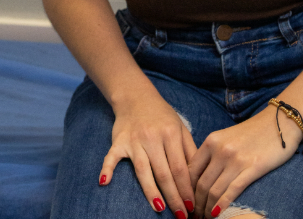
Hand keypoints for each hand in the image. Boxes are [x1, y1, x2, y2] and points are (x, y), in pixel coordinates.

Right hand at [99, 88, 196, 216]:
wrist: (136, 96)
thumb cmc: (162, 116)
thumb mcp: (180, 128)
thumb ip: (190, 151)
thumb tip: (197, 179)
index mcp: (170, 134)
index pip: (180, 168)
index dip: (187, 189)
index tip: (192, 206)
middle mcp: (152, 137)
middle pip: (164, 173)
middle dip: (173, 197)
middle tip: (181, 216)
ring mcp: (134, 140)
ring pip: (143, 170)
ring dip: (151, 191)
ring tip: (159, 209)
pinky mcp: (118, 141)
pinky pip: (111, 157)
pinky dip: (107, 169)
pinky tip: (105, 182)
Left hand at [190, 106, 300, 216]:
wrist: (278, 122)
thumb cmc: (251, 133)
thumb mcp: (225, 138)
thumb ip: (212, 154)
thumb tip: (198, 177)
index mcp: (211, 141)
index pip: (191, 170)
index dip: (186, 189)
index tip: (187, 202)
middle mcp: (220, 149)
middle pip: (201, 184)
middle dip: (197, 204)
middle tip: (196, 216)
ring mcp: (236, 159)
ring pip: (215, 190)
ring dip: (208, 209)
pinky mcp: (252, 167)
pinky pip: (233, 190)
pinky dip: (223, 205)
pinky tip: (217, 214)